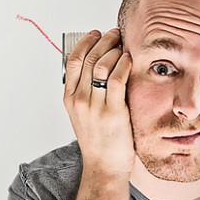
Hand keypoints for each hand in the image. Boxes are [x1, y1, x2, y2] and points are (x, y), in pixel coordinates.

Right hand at [63, 29, 133, 175]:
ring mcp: (95, 106)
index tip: (95, 33)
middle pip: (88, 59)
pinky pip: (117, 80)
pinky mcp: (113, 112)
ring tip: (123, 45)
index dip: (85, 42)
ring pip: (102, 65)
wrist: (104, 165)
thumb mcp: (82, 113)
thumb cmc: (97, 138)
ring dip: (114, 49)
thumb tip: (98, 62)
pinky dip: (123, 64)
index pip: (72, 61)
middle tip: (115, 33)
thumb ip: (85, 91)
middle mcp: (79, 100)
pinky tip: (129, 59)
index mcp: (69, 98)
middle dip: (103, 40)